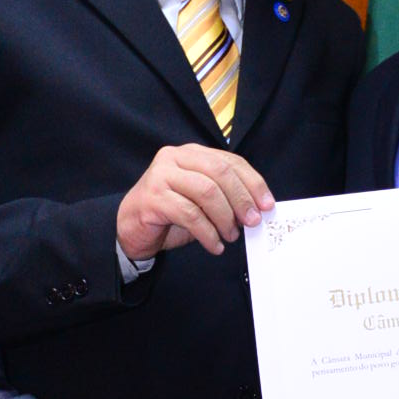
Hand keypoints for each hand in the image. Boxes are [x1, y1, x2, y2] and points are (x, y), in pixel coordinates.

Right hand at [117, 145, 272, 262]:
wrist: (131, 228)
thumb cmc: (170, 213)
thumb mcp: (201, 200)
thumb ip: (224, 195)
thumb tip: (257, 209)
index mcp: (191, 153)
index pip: (230, 162)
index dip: (253, 183)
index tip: (267, 204)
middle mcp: (175, 158)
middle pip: (219, 173)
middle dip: (242, 199)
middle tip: (252, 222)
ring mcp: (161, 176)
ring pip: (206, 192)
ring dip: (225, 218)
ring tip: (230, 236)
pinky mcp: (153, 198)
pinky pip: (189, 214)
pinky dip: (207, 233)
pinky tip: (214, 245)